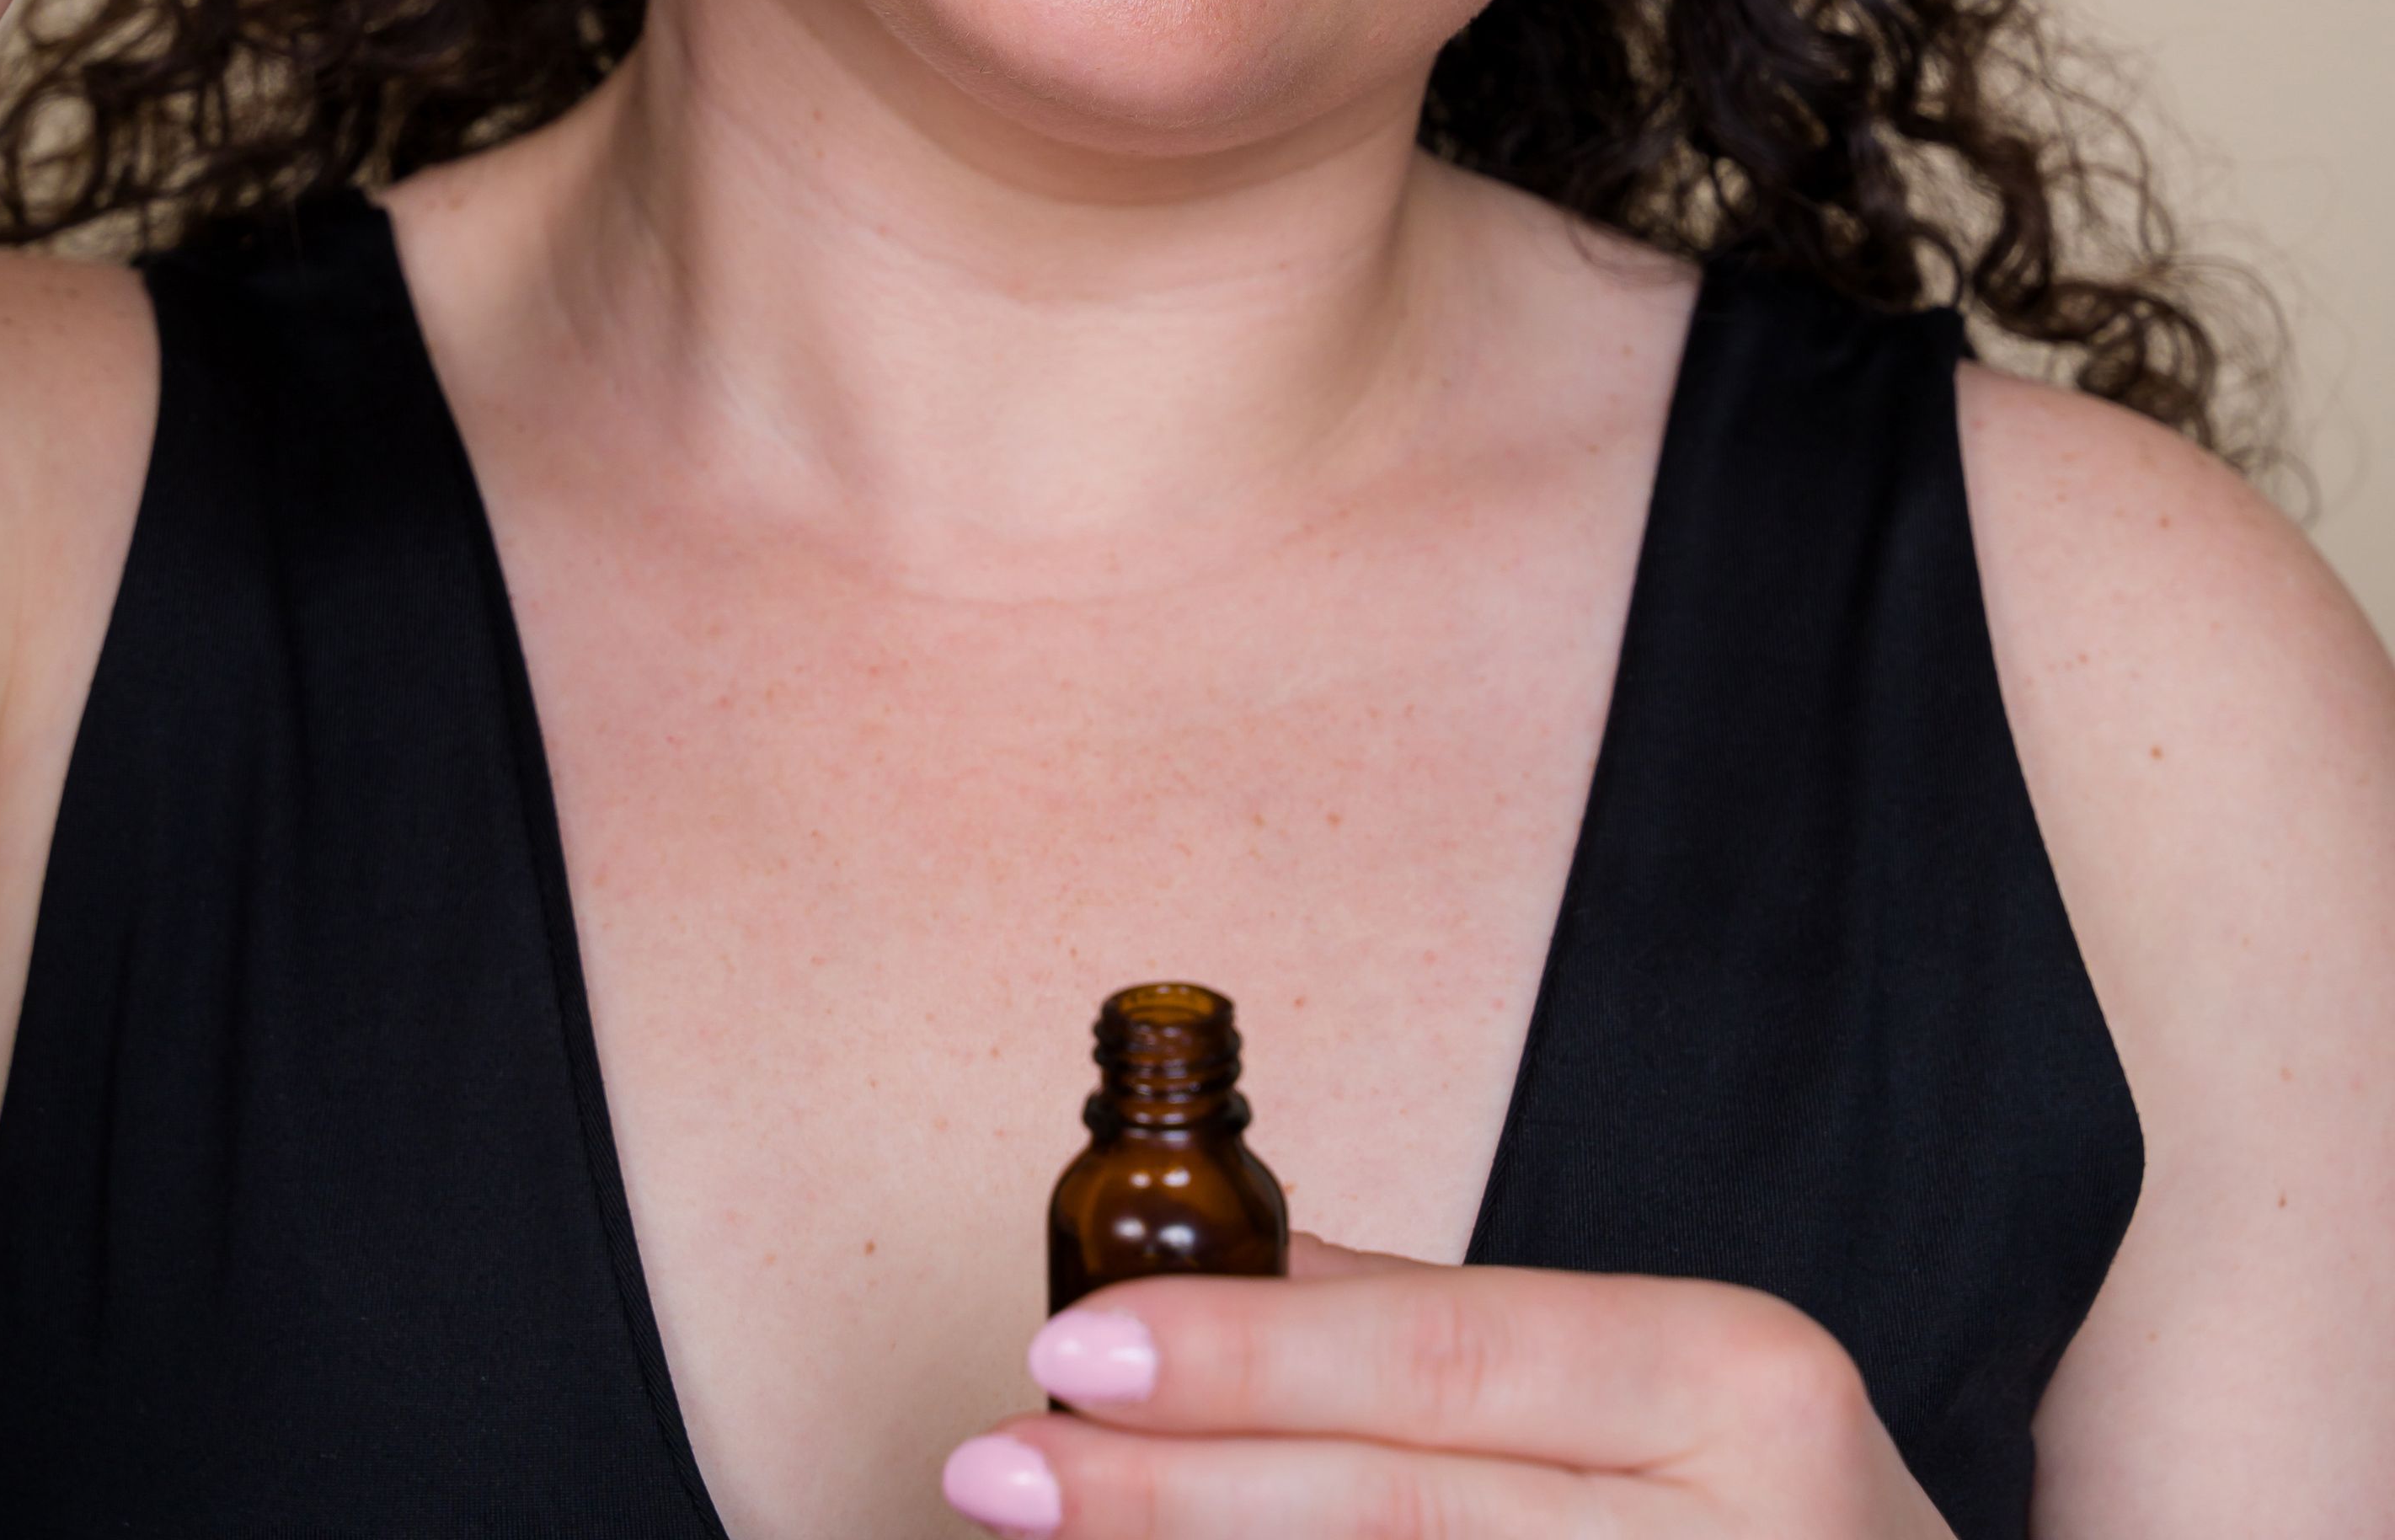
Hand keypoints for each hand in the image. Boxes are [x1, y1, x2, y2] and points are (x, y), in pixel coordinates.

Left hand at [942, 1239, 1952, 1535]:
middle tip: (1000, 1464)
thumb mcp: (1670, 1389)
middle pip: (1410, 1510)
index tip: (1070, 1348)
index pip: (1451, 1353)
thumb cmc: (1779, 1520)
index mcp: (1742, 1377)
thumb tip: (1226, 1265)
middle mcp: (1747, 1527)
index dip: (1251, 1354)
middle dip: (1181, 1494)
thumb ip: (1452, 1330)